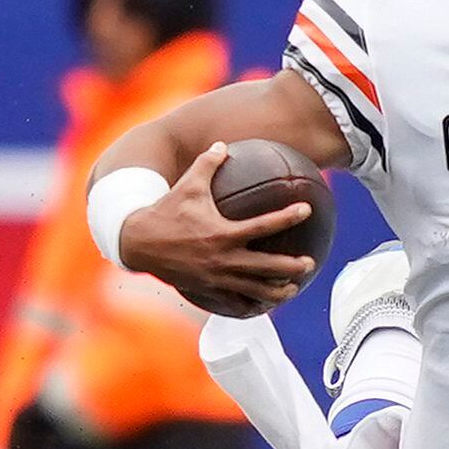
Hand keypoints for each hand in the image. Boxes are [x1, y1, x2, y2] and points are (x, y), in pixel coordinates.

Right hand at [119, 142, 317, 317]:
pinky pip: (236, 302)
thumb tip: (224, 144)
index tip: (306, 210)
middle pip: (268, 267)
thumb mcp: (187, 185)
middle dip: (292, 267)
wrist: (138, 243)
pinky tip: (264, 304)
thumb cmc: (166, 211)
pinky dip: (252, 304)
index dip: (288, 217)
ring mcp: (217, 278)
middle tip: (310, 263)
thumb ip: (208, 163)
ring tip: (294, 288)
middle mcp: (223, 259)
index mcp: (222, 233)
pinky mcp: (208, 290)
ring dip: (278, 291)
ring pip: (256, 290)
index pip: (264, 226)